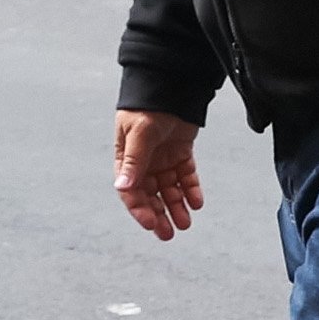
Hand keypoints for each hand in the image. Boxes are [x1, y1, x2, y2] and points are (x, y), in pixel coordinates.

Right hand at [113, 109, 204, 238]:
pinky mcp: (180, 154)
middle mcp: (143, 162)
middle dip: (159, 215)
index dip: (140, 209)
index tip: (152, 224)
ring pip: (169, 190)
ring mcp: (162, 159)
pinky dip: (191, 190)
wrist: (171, 85)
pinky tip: (197, 202)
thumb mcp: (140, 133)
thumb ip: (133, 161)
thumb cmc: (148, 107)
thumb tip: (122, 187)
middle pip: (150, 195)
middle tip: (168, 234)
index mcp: (126, 159)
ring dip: (176, 206)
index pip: (130, 190)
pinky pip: (186, 177)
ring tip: (185, 223)